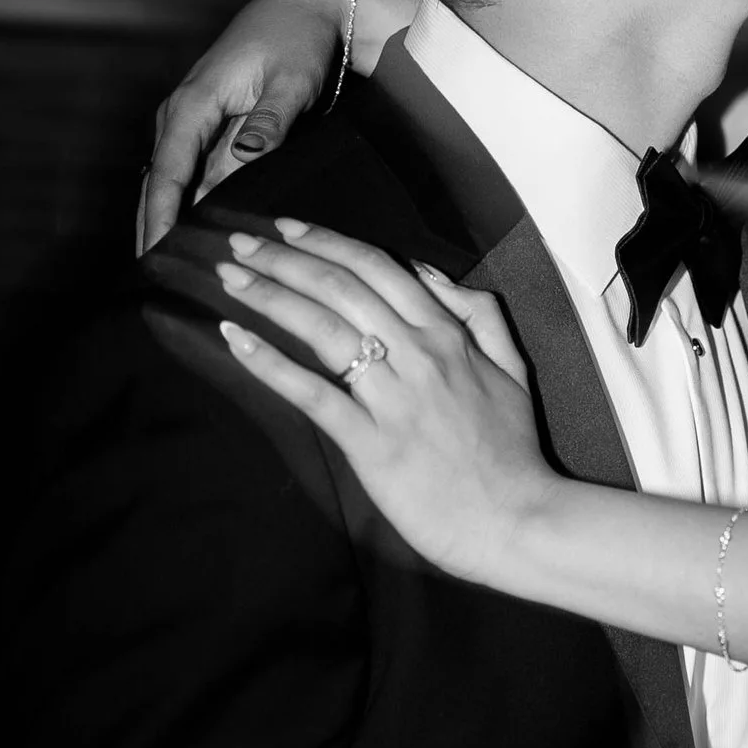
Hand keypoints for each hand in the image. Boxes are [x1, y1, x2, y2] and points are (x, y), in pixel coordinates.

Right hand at [136, 0, 415, 252]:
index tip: (156, 257)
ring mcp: (189, 124)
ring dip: (165, 224)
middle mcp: (180, 116)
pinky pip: (187, 178)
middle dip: (153, 231)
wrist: (301, 10)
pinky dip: (184, 209)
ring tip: (170, 275)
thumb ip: (268, 122)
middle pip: (155, 185)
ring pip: (167, 185)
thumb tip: (242, 158)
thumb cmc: (298, 44)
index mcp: (193, 104)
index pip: (167, 173)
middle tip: (156, 283)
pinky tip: (192, 242)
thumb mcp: (291, 82)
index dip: (160, 217)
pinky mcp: (206, 132)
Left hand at [215, 221, 549, 586]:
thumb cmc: (513, 450)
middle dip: (284, 258)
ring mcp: (392, 398)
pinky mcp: (371, 442)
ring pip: (321, 328)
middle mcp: (418, 355)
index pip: (377, 268)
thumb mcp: (513, 367)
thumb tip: (432, 275)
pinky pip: (312, 393)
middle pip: (339, 287)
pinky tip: (237, 340)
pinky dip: (270, 363)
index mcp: (448, 333)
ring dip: (269, 295)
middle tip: (240, 245)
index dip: (325, 241)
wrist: (518, 519)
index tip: (284, 228)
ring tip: (229, 278)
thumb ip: (479, 314)